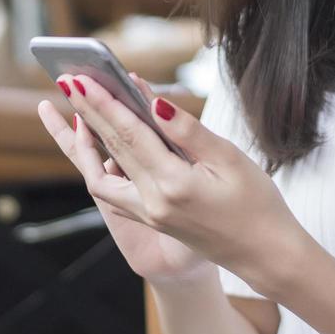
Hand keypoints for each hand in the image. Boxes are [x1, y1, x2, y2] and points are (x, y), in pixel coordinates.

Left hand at [37, 72, 310, 295]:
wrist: (266, 255)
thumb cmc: (257, 205)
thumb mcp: (230, 159)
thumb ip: (188, 131)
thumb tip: (154, 102)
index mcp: (173, 184)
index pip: (129, 134)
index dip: (104, 103)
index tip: (82, 78)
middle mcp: (153, 202)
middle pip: (111, 149)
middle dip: (87, 112)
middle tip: (68, 80)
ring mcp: (149, 215)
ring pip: (102, 175)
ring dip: (85, 144)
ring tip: (75, 114)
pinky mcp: (152, 220)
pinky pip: (114, 192)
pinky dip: (102, 167)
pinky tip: (103, 146)